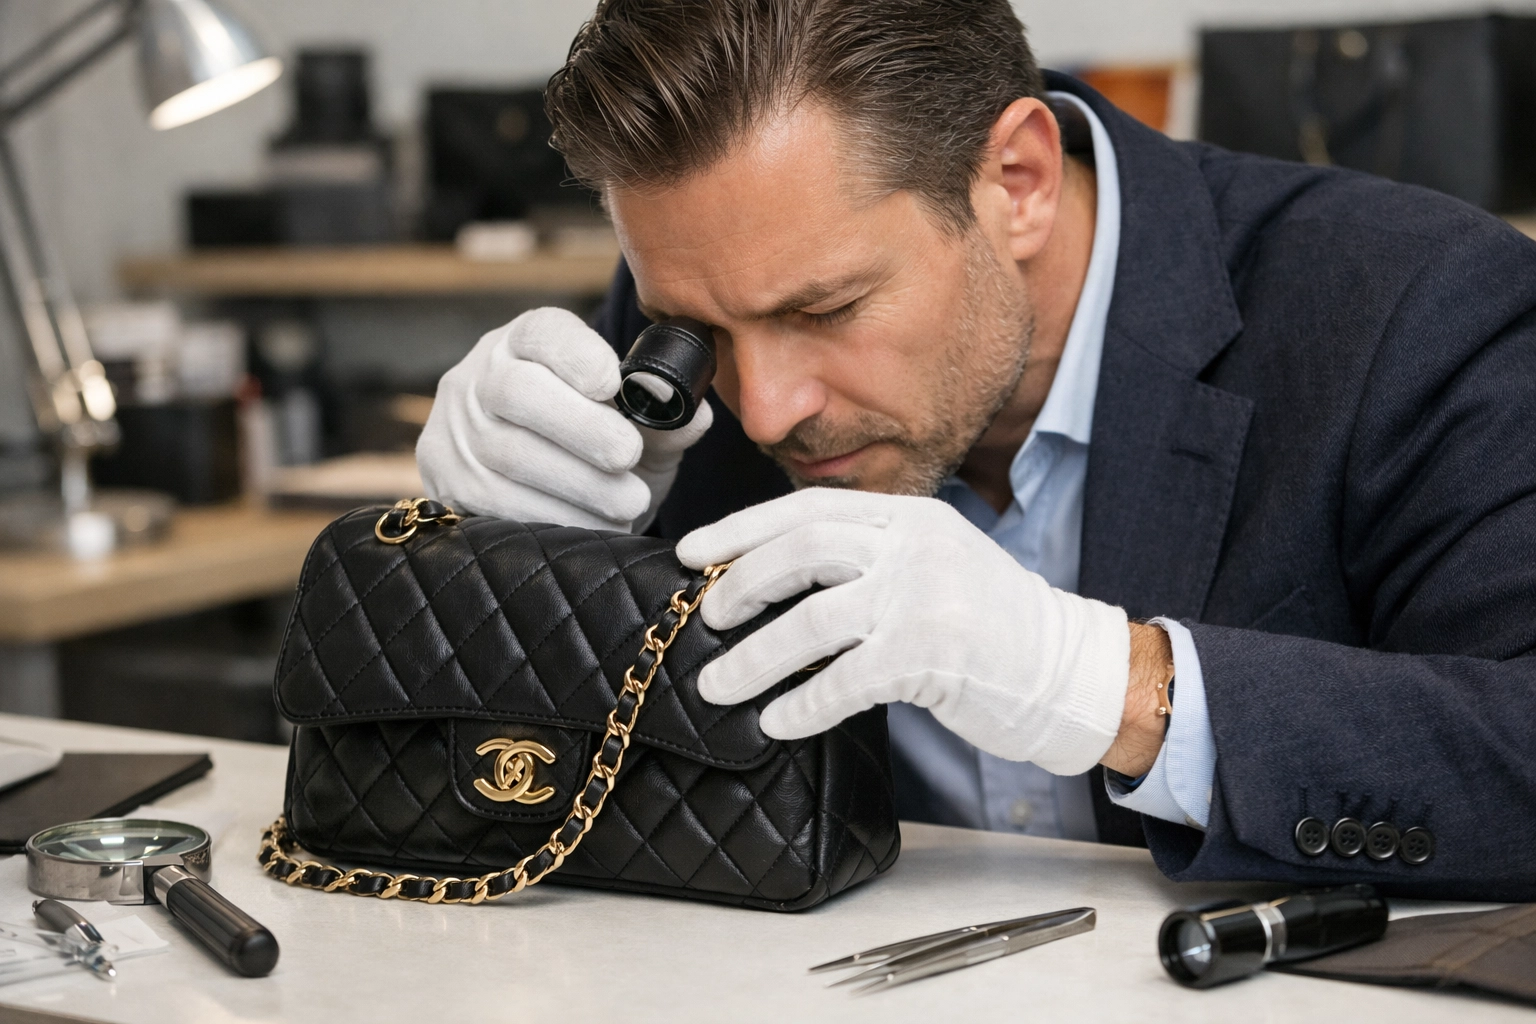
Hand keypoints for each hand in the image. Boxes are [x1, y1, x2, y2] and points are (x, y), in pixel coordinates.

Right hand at [416, 307, 712, 530]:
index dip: (576, 355)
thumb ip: (665, 421)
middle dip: (580, 427)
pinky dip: (553, 518)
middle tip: (627, 455)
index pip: (541, 332)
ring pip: (508, 455)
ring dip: (577, 484)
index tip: (613, 382)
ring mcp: (455, 432)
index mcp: (526, 344)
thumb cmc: (597, 449)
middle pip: (516, 392)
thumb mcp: (636, 429)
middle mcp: (479, 379)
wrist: (538, 494)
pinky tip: (592, 526)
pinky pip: (496, 505)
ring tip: (627, 503)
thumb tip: (694, 417)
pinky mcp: (448, 485)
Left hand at [676, 488, 1131, 774]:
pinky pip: (843, 681)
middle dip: (740, 586)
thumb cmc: (989, 626)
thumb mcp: (932, 563)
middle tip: (705, 620)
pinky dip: (800, 704)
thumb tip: (768, 577)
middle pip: (801, 551)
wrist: (1068, 670)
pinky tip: (774, 721)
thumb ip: (868, 557)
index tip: (690, 553)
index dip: (741, 529)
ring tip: (717, 685)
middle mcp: (915, 546)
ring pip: (810, 621)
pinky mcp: (932, 656)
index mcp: (909, 516)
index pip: (807, 507)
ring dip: (753, 658)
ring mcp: (925, 598)